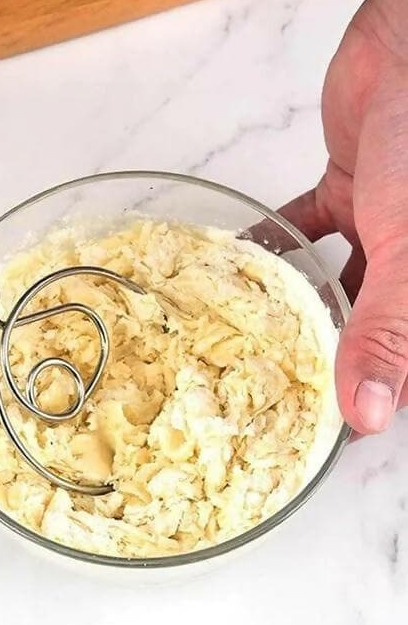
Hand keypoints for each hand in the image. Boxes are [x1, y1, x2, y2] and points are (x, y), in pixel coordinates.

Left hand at [280, 0, 407, 435]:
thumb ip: (389, 330)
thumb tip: (372, 417)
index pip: (401, 366)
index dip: (366, 402)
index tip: (315, 434)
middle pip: (362, 327)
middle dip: (318, 356)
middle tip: (263, 389)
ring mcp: (379, 227)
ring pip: (328, 280)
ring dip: (289, 302)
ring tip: (238, 336)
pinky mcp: (349, 190)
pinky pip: (303, 228)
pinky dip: (272, 242)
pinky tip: (233, 263)